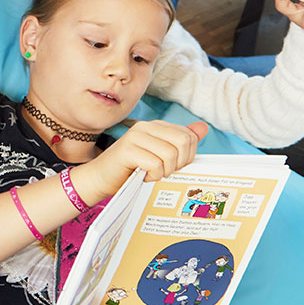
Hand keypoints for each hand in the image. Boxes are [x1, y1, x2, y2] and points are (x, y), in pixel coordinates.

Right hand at [84, 118, 207, 194]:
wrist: (100, 178)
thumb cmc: (130, 168)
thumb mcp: (159, 154)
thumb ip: (180, 141)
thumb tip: (204, 127)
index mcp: (155, 126)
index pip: (188, 135)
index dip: (188, 156)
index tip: (173, 165)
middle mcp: (145, 127)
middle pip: (183, 142)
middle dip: (180, 162)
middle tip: (165, 171)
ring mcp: (135, 137)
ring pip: (170, 154)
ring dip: (165, 171)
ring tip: (152, 174)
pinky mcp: (127, 151)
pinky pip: (155, 164)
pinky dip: (153, 176)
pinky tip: (143, 176)